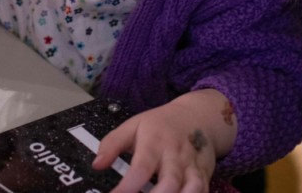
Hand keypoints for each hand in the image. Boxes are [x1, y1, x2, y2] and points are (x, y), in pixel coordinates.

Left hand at [93, 93, 232, 192]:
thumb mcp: (133, 126)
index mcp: (154, 141)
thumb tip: (96, 165)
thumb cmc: (159, 124)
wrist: (196, 116)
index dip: (128, 187)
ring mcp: (192, 166)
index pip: (141, 168)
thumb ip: (112, 144)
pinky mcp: (205, 175)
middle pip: (169, 182)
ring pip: (192, 188)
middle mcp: (175, 155)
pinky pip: (203, 190)